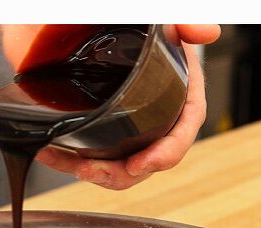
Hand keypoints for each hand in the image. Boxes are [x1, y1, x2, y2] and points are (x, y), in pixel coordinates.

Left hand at [5, 24, 220, 190]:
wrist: (85, 23)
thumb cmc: (139, 24)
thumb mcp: (164, 19)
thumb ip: (185, 23)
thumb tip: (207, 34)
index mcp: (180, 92)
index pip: (183, 131)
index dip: (165, 154)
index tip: (140, 164)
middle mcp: (157, 114)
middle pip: (149, 159)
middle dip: (122, 173)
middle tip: (96, 171)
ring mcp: (130, 126)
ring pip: (121, 166)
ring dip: (97, 173)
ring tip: (74, 167)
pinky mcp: (104, 129)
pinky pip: (92, 154)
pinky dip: (70, 160)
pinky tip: (53, 154)